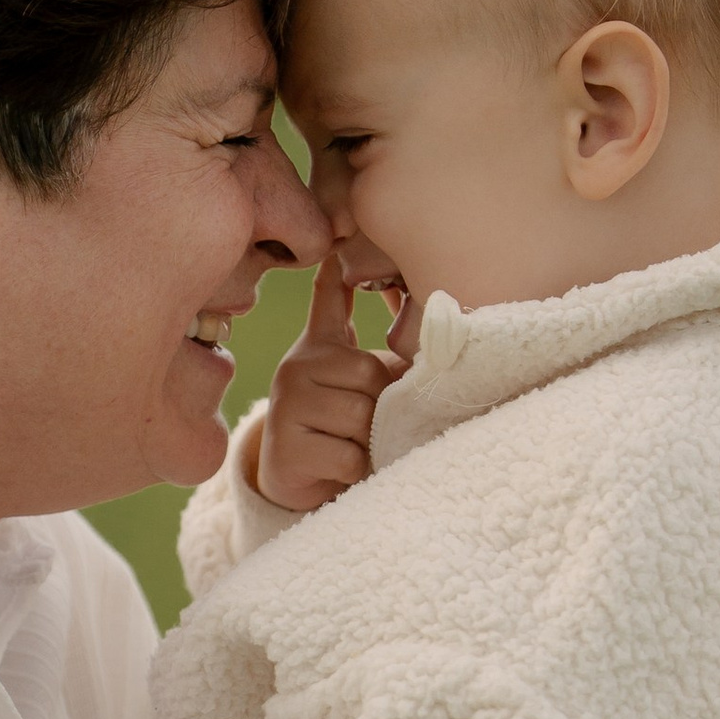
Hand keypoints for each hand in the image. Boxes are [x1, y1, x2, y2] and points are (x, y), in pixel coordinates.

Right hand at [255, 256, 410, 513]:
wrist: (297, 482)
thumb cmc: (341, 428)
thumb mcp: (360, 387)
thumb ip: (383, 361)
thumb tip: (433, 337)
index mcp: (321, 345)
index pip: (328, 296)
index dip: (337, 269)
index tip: (341, 236)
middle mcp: (297, 364)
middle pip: (369, 373)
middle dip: (380, 405)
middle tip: (366, 424)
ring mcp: (286, 403)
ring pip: (359, 416)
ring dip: (368, 440)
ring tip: (352, 443)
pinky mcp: (286, 445)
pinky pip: (347, 454)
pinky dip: (355, 467)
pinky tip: (339, 465)